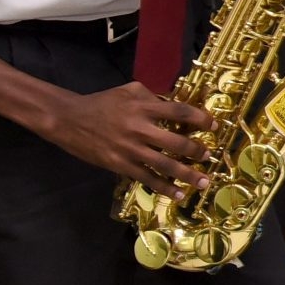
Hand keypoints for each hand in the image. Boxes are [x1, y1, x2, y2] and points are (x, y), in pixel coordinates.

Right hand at [41, 83, 214, 197]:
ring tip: (203, 182)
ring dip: (187, 174)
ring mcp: (130, 149)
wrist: (69, 119)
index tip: (215, 125)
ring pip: (165, 164)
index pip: (180, 111)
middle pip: (177, 142)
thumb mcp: (129, 90)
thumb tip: (174, 104)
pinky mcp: (120, 165)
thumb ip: (153, 96)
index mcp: (144, 107)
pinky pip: (146, 178)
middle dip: (197, 151)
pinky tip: (178, 194)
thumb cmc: (102, 102)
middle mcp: (141, 129)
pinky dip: (164, 187)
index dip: (200, 119)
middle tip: (210, 156)